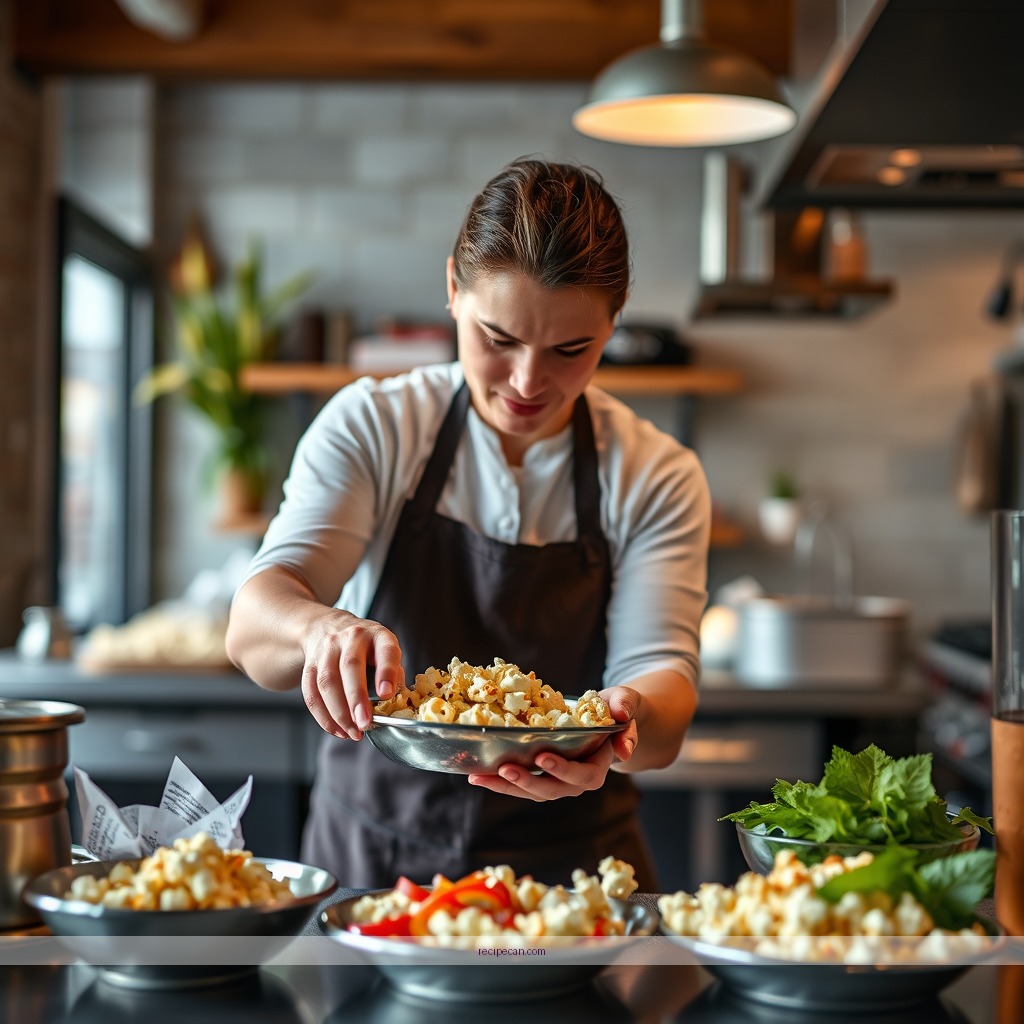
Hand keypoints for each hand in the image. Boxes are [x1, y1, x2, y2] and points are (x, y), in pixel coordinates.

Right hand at [299, 610, 403, 740]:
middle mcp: (351, 637)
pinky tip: (337, 729)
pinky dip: (323, 716)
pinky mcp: (310, 664)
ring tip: (352, 732)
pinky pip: (311, 692)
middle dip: (356, 699)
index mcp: (377, 635)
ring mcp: (327, 649)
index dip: (387, 672)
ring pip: (327, 682)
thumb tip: (395, 703)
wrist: (327, 626)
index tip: (387, 695)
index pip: (385, 650)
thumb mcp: (385, 650)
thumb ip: (393, 674)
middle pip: (350, 667)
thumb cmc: (366, 647)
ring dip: (339, 713)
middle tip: (364, 723)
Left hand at [467, 686, 638, 800]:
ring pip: (531, 791)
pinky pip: (520, 783)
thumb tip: (622, 721)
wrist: (607, 718)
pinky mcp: (540, 775)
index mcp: (598, 766)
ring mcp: (557, 781)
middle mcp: (576, 780)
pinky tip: (477, 774)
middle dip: (526, 782)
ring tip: (480, 777)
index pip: (582, 775)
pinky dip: (499, 780)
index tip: (542, 757)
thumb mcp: (626, 702)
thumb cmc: (616, 708)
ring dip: (505, 786)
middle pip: (551, 790)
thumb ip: (626, 708)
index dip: (562, 770)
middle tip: (504, 768)